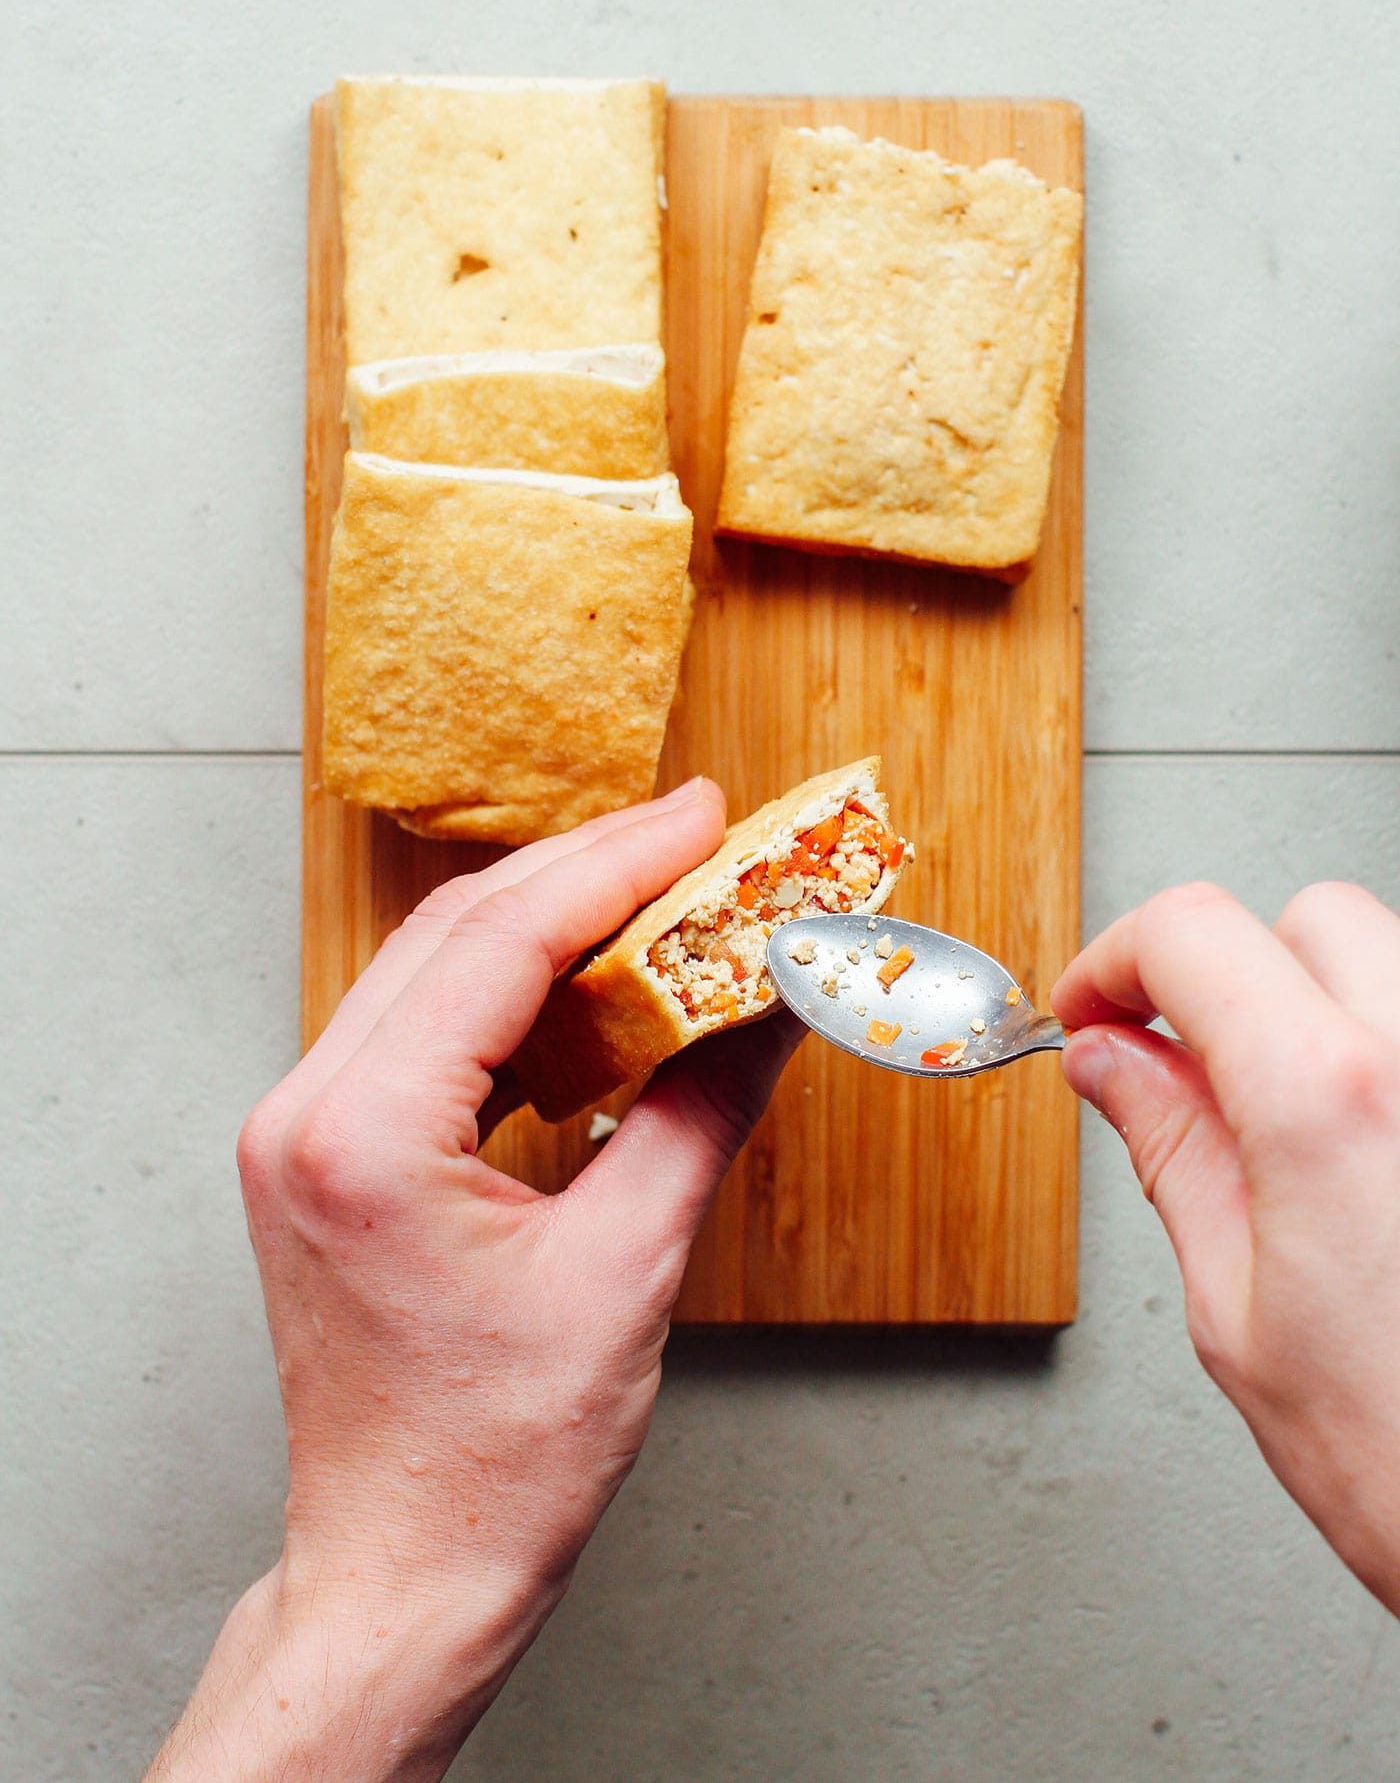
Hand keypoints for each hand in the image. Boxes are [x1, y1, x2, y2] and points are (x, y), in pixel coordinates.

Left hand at [146, 779, 802, 1782]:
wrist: (404, 1572)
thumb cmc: (494, 1462)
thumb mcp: (625, 1274)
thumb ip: (699, 1116)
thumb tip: (770, 1011)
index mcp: (363, 1135)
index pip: (500, 941)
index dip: (617, 862)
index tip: (705, 819)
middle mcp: (306, 1113)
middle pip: (456, 931)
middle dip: (589, 872)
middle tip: (700, 838)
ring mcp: (303, 1131)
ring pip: (435, 968)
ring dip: (550, 924)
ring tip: (663, 895)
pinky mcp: (327, 1154)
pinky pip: (425, 1029)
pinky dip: (515, 994)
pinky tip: (595, 987)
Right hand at [1052, 879, 1399, 1614]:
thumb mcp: (1240, 1316)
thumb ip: (1173, 1154)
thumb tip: (1113, 1063)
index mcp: (1332, 1105)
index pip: (1192, 934)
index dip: (1114, 960)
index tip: (1091, 1010)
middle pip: (1307, 919)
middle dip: (1227, 972)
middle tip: (1179, 1060)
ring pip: (1392, 966)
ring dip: (1323, 1011)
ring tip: (1285, 1124)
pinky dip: (1386, 1067)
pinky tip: (1367, 1161)